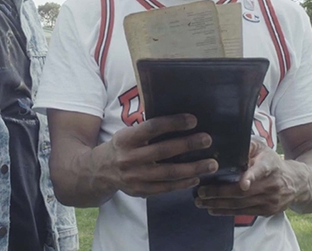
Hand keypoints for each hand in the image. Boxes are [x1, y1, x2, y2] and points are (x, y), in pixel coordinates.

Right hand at [103, 113, 217, 197]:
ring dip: (193, 168)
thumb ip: (147, 130)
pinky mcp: (140, 191)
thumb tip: (179, 121)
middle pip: (164, 151)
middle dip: (188, 145)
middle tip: (207, 140)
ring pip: (169, 173)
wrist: (100, 171)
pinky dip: (183, 183)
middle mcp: (129, 158)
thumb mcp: (127, 134)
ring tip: (211, 164)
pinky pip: (166, 188)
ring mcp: (135, 177)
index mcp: (126, 139)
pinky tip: (197, 177)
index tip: (193, 120)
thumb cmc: (122, 147)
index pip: (152, 128)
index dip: (173, 123)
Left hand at [194, 137, 306, 215]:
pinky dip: (227, 211)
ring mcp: (270, 200)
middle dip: (219, 193)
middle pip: (243, 192)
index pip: (261, 170)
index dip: (251, 176)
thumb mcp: (262, 148)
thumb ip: (247, 146)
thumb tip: (226, 143)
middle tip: (201, 192)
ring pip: (241, 205)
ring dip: (219, 204)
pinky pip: (244, 213)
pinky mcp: (267, 211)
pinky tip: (213, 209)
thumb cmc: (271, 161)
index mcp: (270, 165)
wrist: (294, 182)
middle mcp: (272, 184)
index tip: (243, 183)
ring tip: (201, 202)